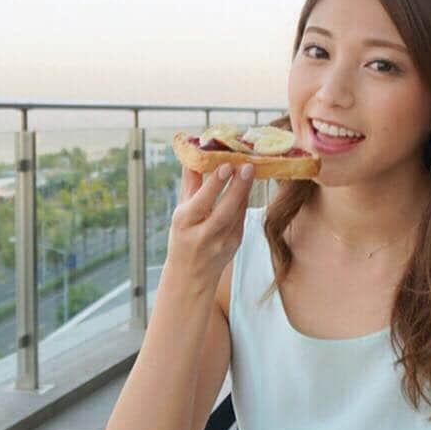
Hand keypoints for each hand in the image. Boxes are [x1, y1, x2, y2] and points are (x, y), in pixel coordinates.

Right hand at [165, 162, 253, 285]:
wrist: (190, 275)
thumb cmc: (183, 236)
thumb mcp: (181, 211)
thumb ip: (190, 184)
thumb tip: (194, 154)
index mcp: (185, 223)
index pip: (202, 202)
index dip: (215, 184)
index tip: (226, 165)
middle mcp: (204, 234)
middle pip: (225, 209)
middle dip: (238, 187)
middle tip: (248, 166)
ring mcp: (222, 242)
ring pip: (238, 212)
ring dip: (245, 191)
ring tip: (249, 170)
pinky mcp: (235, 243)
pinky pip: (242, 218)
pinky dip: (244, 201)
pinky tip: (247, 186)